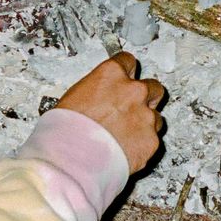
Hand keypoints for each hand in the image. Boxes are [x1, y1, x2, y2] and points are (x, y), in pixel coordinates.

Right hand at [55, 52, 165, 173]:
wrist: (72, 159)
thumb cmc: (64, 129)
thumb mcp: (74, 98)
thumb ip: (96, 93)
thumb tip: (98, 100)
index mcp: (111, 74)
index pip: (128, 61)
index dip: (125, 72)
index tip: (123, 80)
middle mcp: (133, 91)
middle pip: (152, 86)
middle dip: (144, 97)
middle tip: (131, 109)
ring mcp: (146, 116)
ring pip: (156, 115)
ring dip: (145, 122)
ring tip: (126, 135)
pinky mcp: (151, 140)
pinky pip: (152, 139)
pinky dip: (142, 144)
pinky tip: (125, 150)